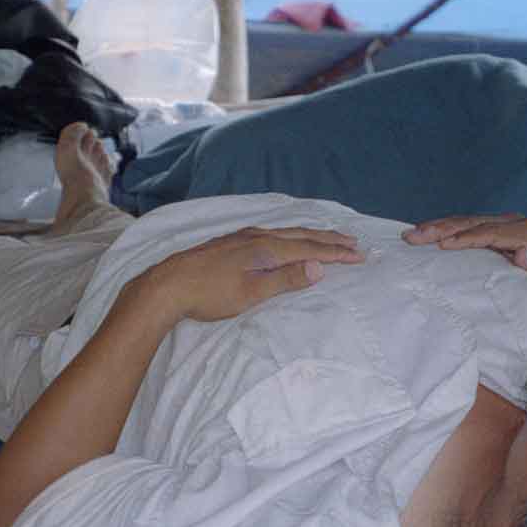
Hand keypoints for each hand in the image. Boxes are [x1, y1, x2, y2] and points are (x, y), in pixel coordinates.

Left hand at [132, 226, 365, 322]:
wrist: (167, 286)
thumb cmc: (209, 295)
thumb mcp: (251, 293)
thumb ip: (285, 279)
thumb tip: (319, 268)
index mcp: (265, 248)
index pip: (309, 249)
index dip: (336, 254)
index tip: (359, 256)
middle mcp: (256, 236)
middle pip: (301, 235)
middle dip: (329, 239)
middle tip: (353, 243)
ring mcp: (242, 236)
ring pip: (285, 231)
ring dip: (310, 234)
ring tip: (327, 236)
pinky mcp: (230, 242)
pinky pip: (271, 232)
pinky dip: (290, 234)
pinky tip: (285, 237)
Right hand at [401, 213, 526, 276]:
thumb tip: (521, 254)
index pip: (489, 232)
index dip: (464, 238)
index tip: (440, 245)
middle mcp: (516, 223)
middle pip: (472, 222)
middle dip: (442, 228)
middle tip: (413, 235)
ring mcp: (507, 225)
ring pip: (468, 222)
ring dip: (440, 227)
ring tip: (413, 234)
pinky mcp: (500, 233)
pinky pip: (470, 229)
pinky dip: (449, 231)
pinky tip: (430, 236)